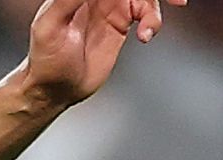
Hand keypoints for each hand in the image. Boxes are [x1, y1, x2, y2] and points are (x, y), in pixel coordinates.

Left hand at [16, 0, 166, 108]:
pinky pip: (145, 14)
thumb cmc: (46, 58)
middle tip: (176, 1)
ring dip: (154, 8)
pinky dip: (152, 22)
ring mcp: (110, 6)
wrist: (57, 87)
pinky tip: (145, 36)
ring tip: (149, 29)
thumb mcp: (51, 25)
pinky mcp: (121, 23)